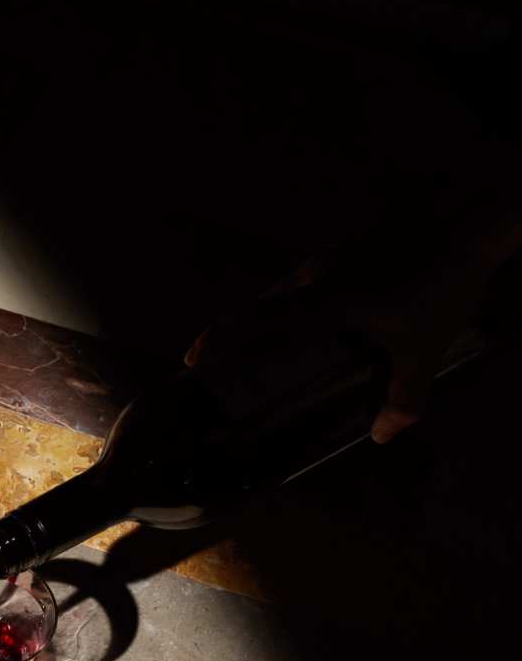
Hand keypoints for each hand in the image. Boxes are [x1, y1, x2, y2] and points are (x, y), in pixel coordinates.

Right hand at [183, 241, 488, 443]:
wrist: (469, 224)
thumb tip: (383, 436)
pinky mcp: (351, 248)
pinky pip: (315, 279)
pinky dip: (306, 300)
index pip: (258, 322)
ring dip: (275, 315)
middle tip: (219, 356)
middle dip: (237, 333)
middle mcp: (319, 277)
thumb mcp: (425, 351)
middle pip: (263, 307)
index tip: (191, 361)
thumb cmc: (441, 288)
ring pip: (290, 291)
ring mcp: (334, 258)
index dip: (220, 340)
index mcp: (325, 303)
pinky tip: (327, 313)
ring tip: (271, 341)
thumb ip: (404, 398)